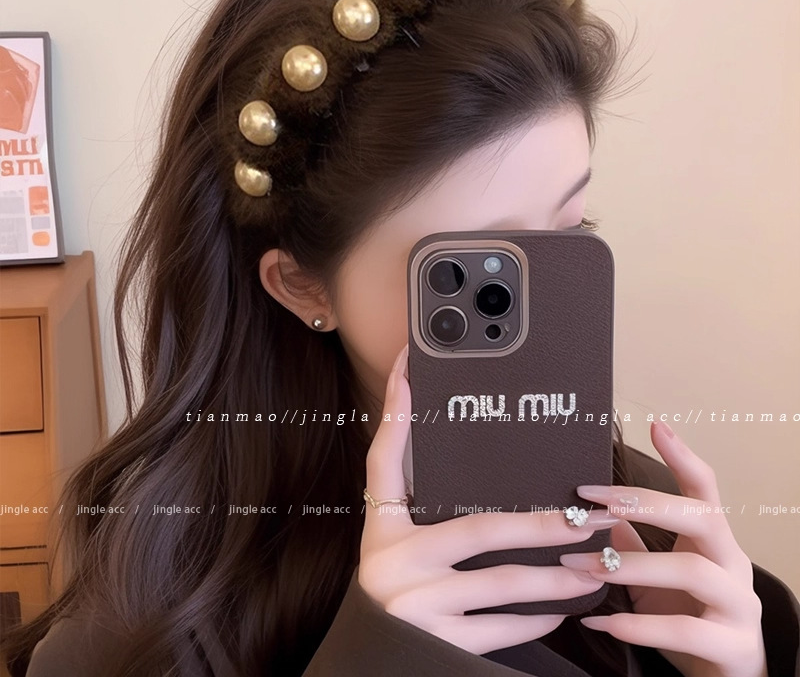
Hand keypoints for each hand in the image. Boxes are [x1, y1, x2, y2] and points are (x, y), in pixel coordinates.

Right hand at [358, 343, 620, 654]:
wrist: (372, 660)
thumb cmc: (390, 584)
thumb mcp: (389, 539)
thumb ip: (409, 490)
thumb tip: (425, 426)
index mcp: (385, 531)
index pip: (387, 460)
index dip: (397, 412)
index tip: (411, 365)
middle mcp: (394, 564)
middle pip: (478, 530)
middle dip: (541, 524)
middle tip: (587, 519)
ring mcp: (416, 607)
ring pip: (501, 585)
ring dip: (554, 576)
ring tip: (593, 566)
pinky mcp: (438, 644)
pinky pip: (498, 630)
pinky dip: (534, 619)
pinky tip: (560, 610)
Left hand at [559, 420, 766, 676]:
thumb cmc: (688, 616)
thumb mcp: (656, 576)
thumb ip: (632, 542)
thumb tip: (594, 509)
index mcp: (712, 541)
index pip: (705, 488)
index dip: (682, 456)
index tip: (654, 425)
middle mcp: (733, 564)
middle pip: (702, 518)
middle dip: (647, 505)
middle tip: (594, 502)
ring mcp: (739, 605)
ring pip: (692, 572)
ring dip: (630, 566)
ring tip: (583, 566)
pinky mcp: (734, 646)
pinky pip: (685, 630)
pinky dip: (637, 626)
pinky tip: (598, 620)